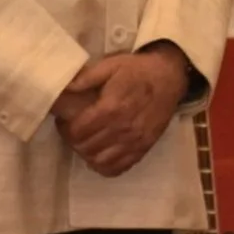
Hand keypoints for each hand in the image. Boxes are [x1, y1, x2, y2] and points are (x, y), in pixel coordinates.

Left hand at [53, 46, 189, 177]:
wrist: (170, 77)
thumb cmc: (137, 71)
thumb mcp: (111, 65)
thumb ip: (85, 78)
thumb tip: (62, 89)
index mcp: (112, 108)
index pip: (77, 131)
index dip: (65, 127)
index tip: (66, 120)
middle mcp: (123, 128)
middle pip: (85, 147)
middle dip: (74, 140)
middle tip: (74, 131)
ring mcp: (135, 141)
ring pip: (99, 161)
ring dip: (88, 154)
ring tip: (87, 141)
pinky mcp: (144, 148)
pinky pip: (118, 168)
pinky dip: (105, 166)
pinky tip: (101, 154)